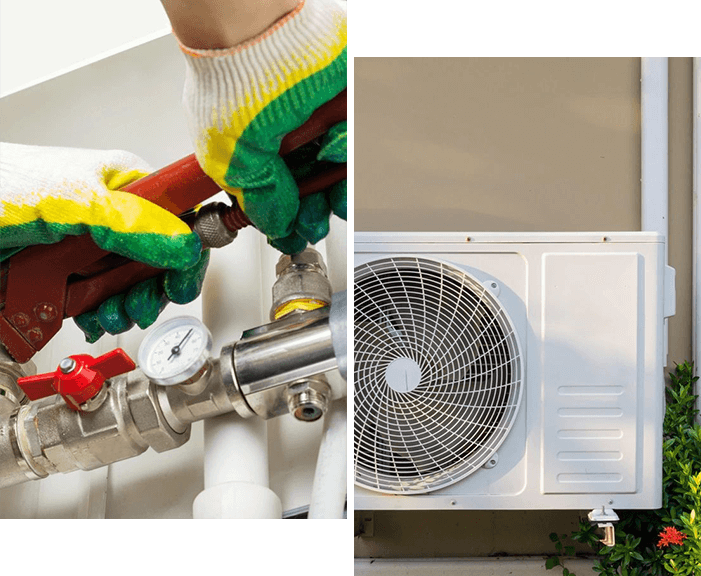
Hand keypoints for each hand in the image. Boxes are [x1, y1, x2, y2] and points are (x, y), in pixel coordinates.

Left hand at [0, 143, 207, 341]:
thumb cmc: (1, 185)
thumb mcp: (71, 201)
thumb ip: (130, 223)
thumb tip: (183, 245)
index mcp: (127, 185)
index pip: (183, 217)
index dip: (189, 251)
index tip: (180, 281)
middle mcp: (115, 216)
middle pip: (161, 260)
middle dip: (152, 289)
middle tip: (139, 303)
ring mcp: (91, 246)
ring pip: (130, 284)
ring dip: (125, 306)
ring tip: (110, 312)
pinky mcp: (69, 272)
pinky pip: (99, 298)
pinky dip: (98, 314)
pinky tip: (90, 316)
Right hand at [175, 0, 346, 253]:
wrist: (261, 32)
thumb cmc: (233, 83)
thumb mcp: (230, 157)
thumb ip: (257, 195)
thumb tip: (274, 222)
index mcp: (253, 153)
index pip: (276, 198)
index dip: (288, 220)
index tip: (297, 235)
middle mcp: (285, 138)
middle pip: (312, 188)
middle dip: (317, 210)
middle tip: (318, 218)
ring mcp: (315, 121)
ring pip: (336, 170)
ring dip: (337, 188)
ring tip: (331, 185)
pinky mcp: (341, 104)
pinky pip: (353, 142)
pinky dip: (349, 156)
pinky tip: (340, 156)